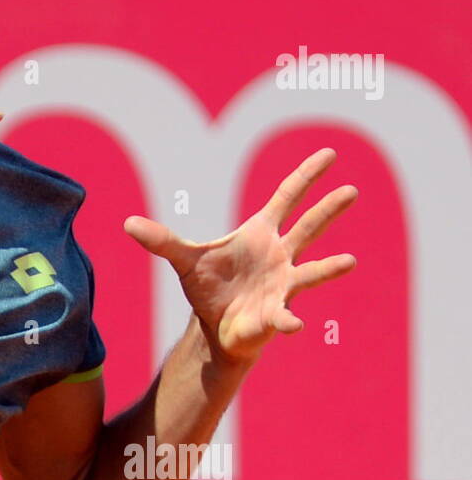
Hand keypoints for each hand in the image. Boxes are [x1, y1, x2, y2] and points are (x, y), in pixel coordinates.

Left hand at [123, 147, 357, 366]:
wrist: (216, 327)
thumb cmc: (209, 288)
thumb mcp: (184, 260)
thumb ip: (161, 240)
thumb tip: (127, 223)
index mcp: (261, 233)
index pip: (288, 197)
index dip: (307, 175)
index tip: (330, 153)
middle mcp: (280, 254)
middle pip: (309, 226)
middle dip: (329, 209)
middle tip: (352, 190)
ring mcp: (283, 284)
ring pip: (311, 272)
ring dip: (329, 268)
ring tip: (349, 261)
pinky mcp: (276, 313)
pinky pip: (285, 316)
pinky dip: (288, 320)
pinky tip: (294, 325)